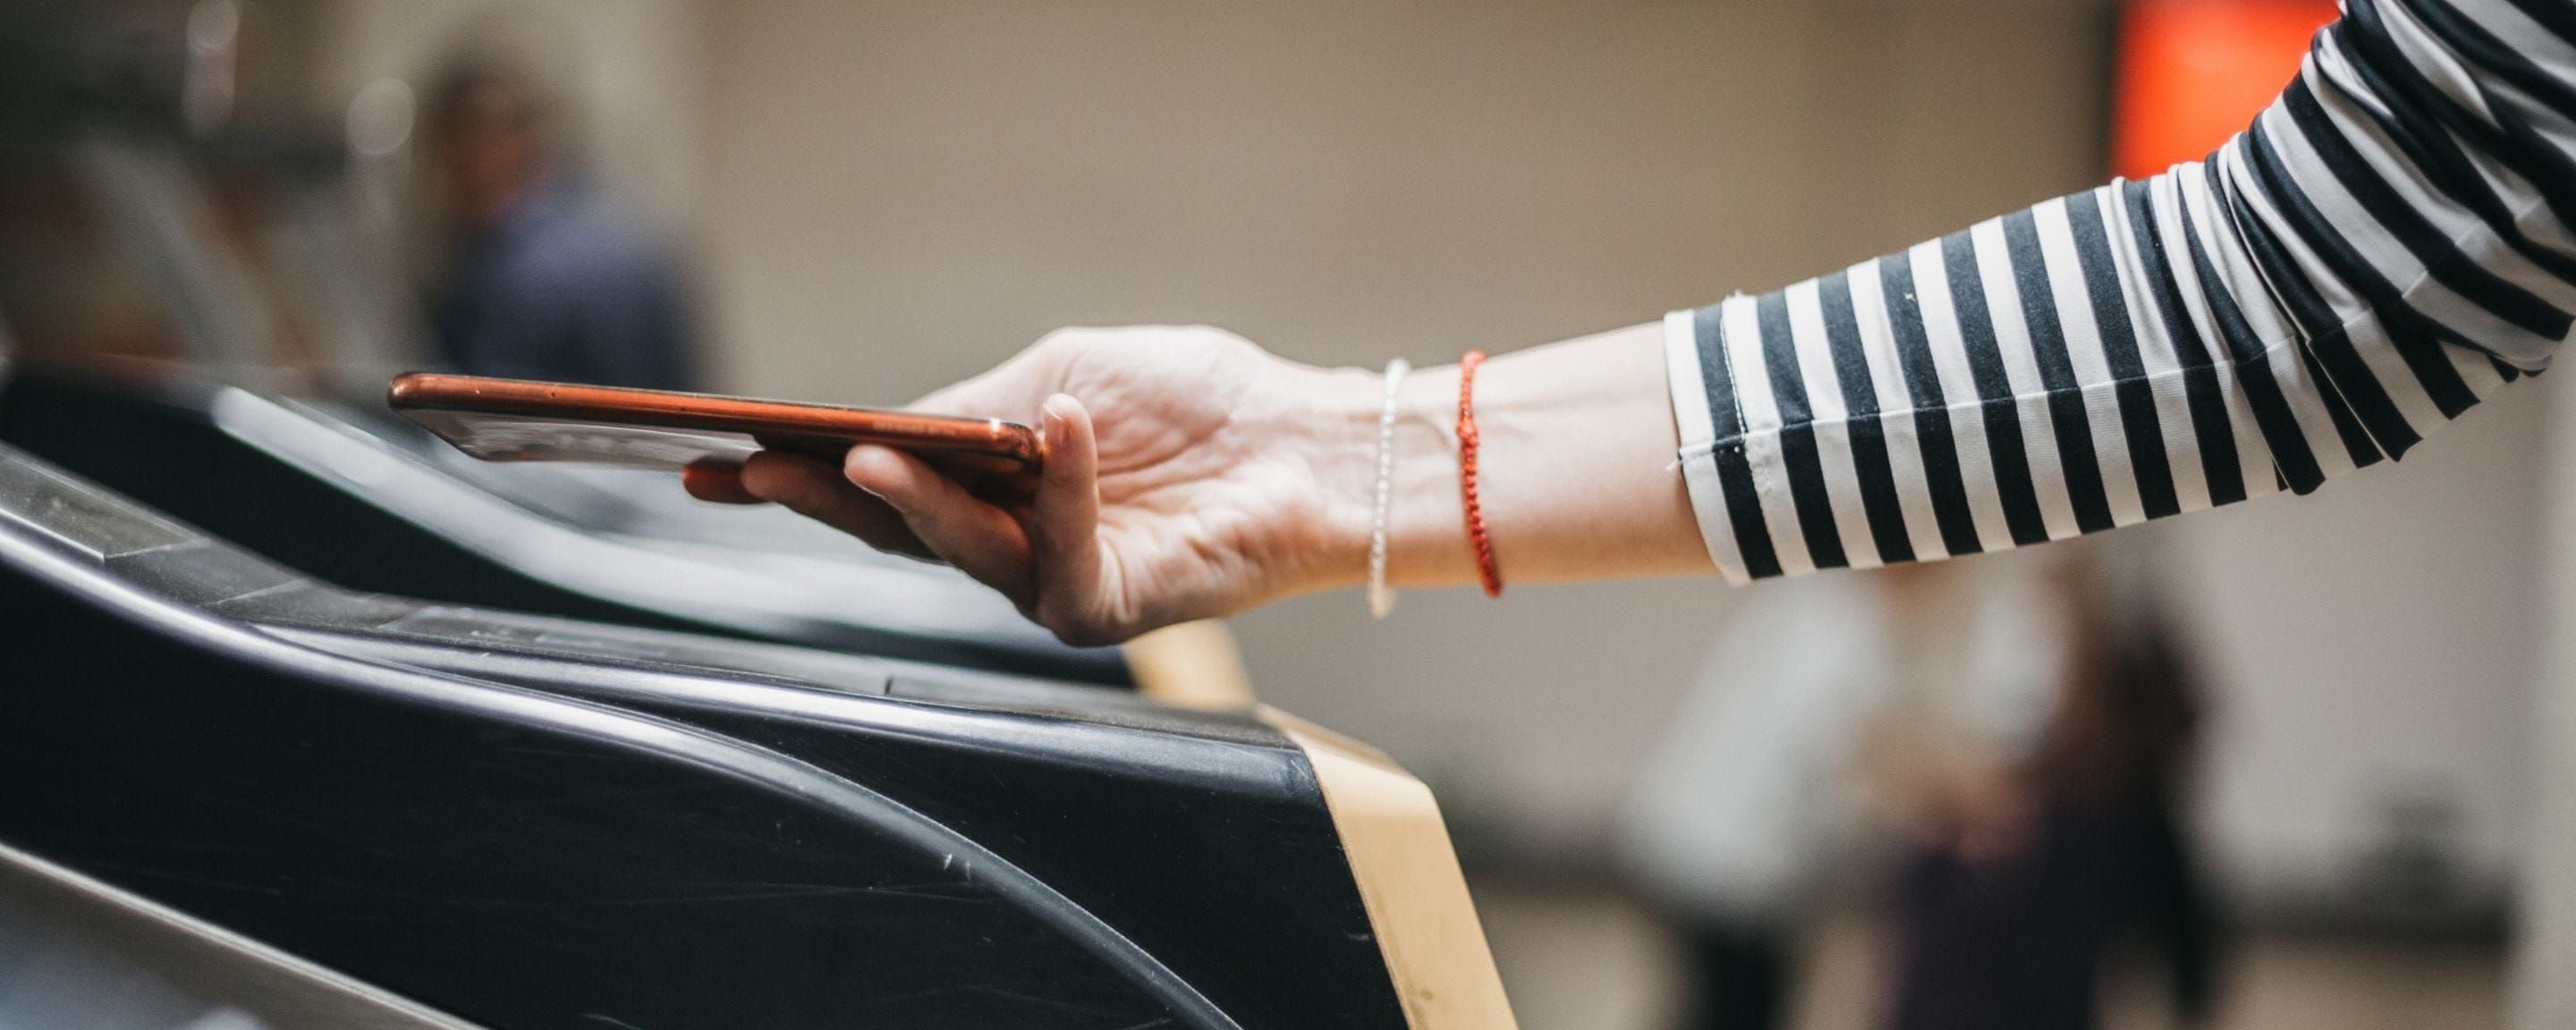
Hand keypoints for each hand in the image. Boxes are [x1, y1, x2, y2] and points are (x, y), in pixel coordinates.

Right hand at [687, 326, 1374, 644]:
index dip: (794, 473)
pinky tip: (1059, 430)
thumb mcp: (1060, 376)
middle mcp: (1004, 545)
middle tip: (750, 469)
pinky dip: (1063, 487)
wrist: (1300, 441)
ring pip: (961, 551)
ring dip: (915, 500)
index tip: (713, 454)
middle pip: (891, 530)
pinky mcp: (1110, 606)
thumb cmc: (1193, 403)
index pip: (873, 485)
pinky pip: (1065, 555)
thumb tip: (893, 426)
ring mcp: (1051, 582)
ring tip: (868, 455)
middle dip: (816, 499)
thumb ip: (978, 404)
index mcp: (983, 487)